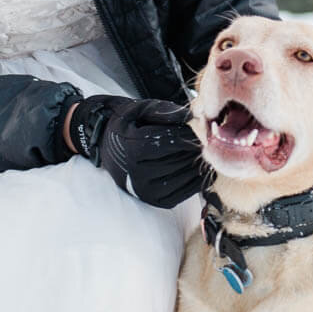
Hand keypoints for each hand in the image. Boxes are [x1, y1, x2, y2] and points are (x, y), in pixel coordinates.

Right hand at [67, 95, 209, 208]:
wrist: (108, 146)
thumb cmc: (128, 126)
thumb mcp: (139, 110)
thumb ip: (163, 110)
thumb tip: (190, 115)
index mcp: (132, 149)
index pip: (170, 141)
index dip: (187, 133)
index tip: (197, 127)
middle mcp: (137, 173)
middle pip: (178, 159)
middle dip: (194, 147)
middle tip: (204, 139)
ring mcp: (145, 190)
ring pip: (184, 176)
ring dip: (198, 163)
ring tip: (203, 151)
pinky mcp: (155, 201)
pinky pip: (185, 193)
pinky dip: (197, 180)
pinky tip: (200, 167)